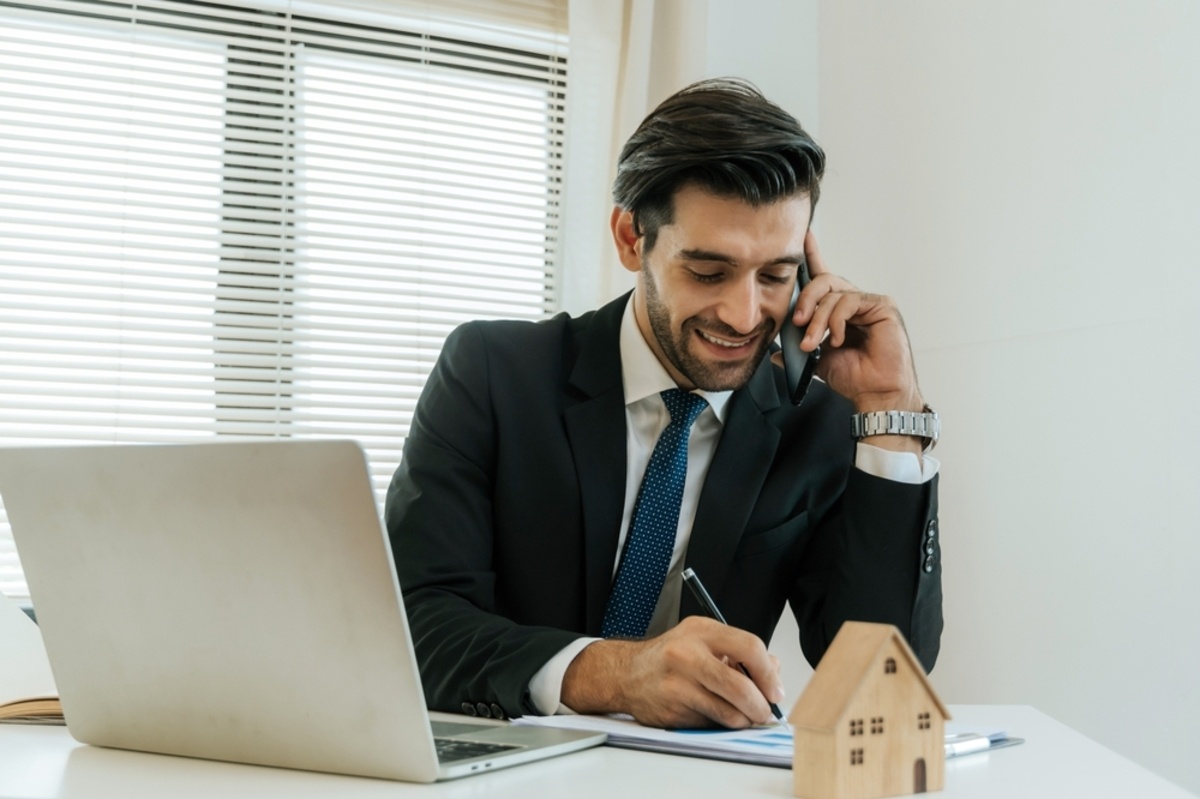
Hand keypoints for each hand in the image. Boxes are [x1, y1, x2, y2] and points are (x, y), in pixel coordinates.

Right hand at [560, 616, 782, 728]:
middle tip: (765, 712)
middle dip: (760, 706)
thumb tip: (773, 671)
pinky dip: (720, 725)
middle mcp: (687, 655)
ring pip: (727, 712)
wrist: (626, 673)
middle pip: (739, 686)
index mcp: (701, 631)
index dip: (768, 674)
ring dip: (744, 720)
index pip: (749, 648)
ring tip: (744, 717)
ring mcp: (677, 684)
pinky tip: (715, 716)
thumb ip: (739, 652)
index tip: (775, 690)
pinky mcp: (671, 709)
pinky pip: (709, 723)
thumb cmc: (670, 657)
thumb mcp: (703, 639)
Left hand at [791, 231, 923, 415]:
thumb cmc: (855, 378)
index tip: (803, 236)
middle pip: (823, 281)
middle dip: (804, 300)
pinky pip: (849, 302)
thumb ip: (799, 352)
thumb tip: (776, 355)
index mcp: (839, 310)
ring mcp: (869, 302)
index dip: (813, 256)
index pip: (823, 277)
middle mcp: (854, 302)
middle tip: (796, 323)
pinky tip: (838, 340)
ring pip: (833, 293)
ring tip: (812, 344)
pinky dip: (837, 321)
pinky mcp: (882, 306)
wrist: (876, 394)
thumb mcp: (818, 362)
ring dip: (817, 320)